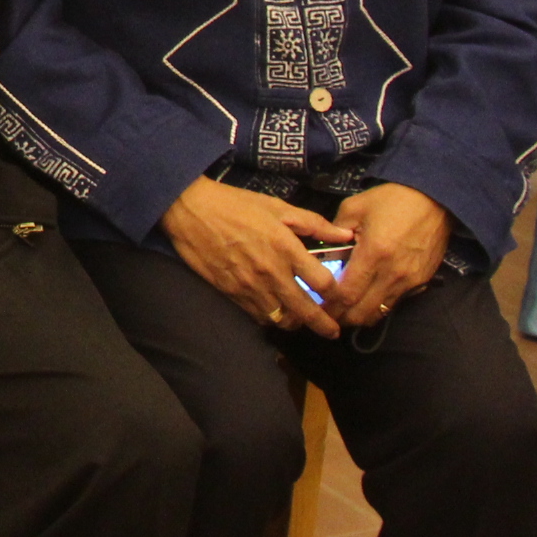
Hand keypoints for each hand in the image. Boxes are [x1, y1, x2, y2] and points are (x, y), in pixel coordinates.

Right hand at [163, 179, 345, 335]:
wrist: (190, 210)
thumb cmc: (235, 205)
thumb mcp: (278, 207)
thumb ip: (314, 223)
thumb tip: (346, 236)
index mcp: (287, 249)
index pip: (323, 283)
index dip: (337, 293)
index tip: (340, 297)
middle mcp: (272, 273)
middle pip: (305, 311)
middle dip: (323, 325)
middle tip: (332, 331)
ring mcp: (250, 286)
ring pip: (281, 319)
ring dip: (295, 323)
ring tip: (301, 321)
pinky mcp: (232, 293)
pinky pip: (258, 316)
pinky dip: (270, 319)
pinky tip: (274, 312)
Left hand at [321, 183, 449, 327]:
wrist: (434, 199)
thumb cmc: (392, 200)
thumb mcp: (354, 207)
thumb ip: (335, 230)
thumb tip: (327, 251)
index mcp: (373, 254)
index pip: (347, 294)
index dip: (330, 306)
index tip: (317, 307)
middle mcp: (392, 273)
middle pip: (363, 312)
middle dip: (342, 318)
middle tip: (328, 314)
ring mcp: (410, 281)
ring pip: (380, 312)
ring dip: (360, 315)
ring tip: (345, 309)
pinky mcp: (421, 282)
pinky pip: (395, 303)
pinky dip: (378, 306)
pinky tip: (368, 298)